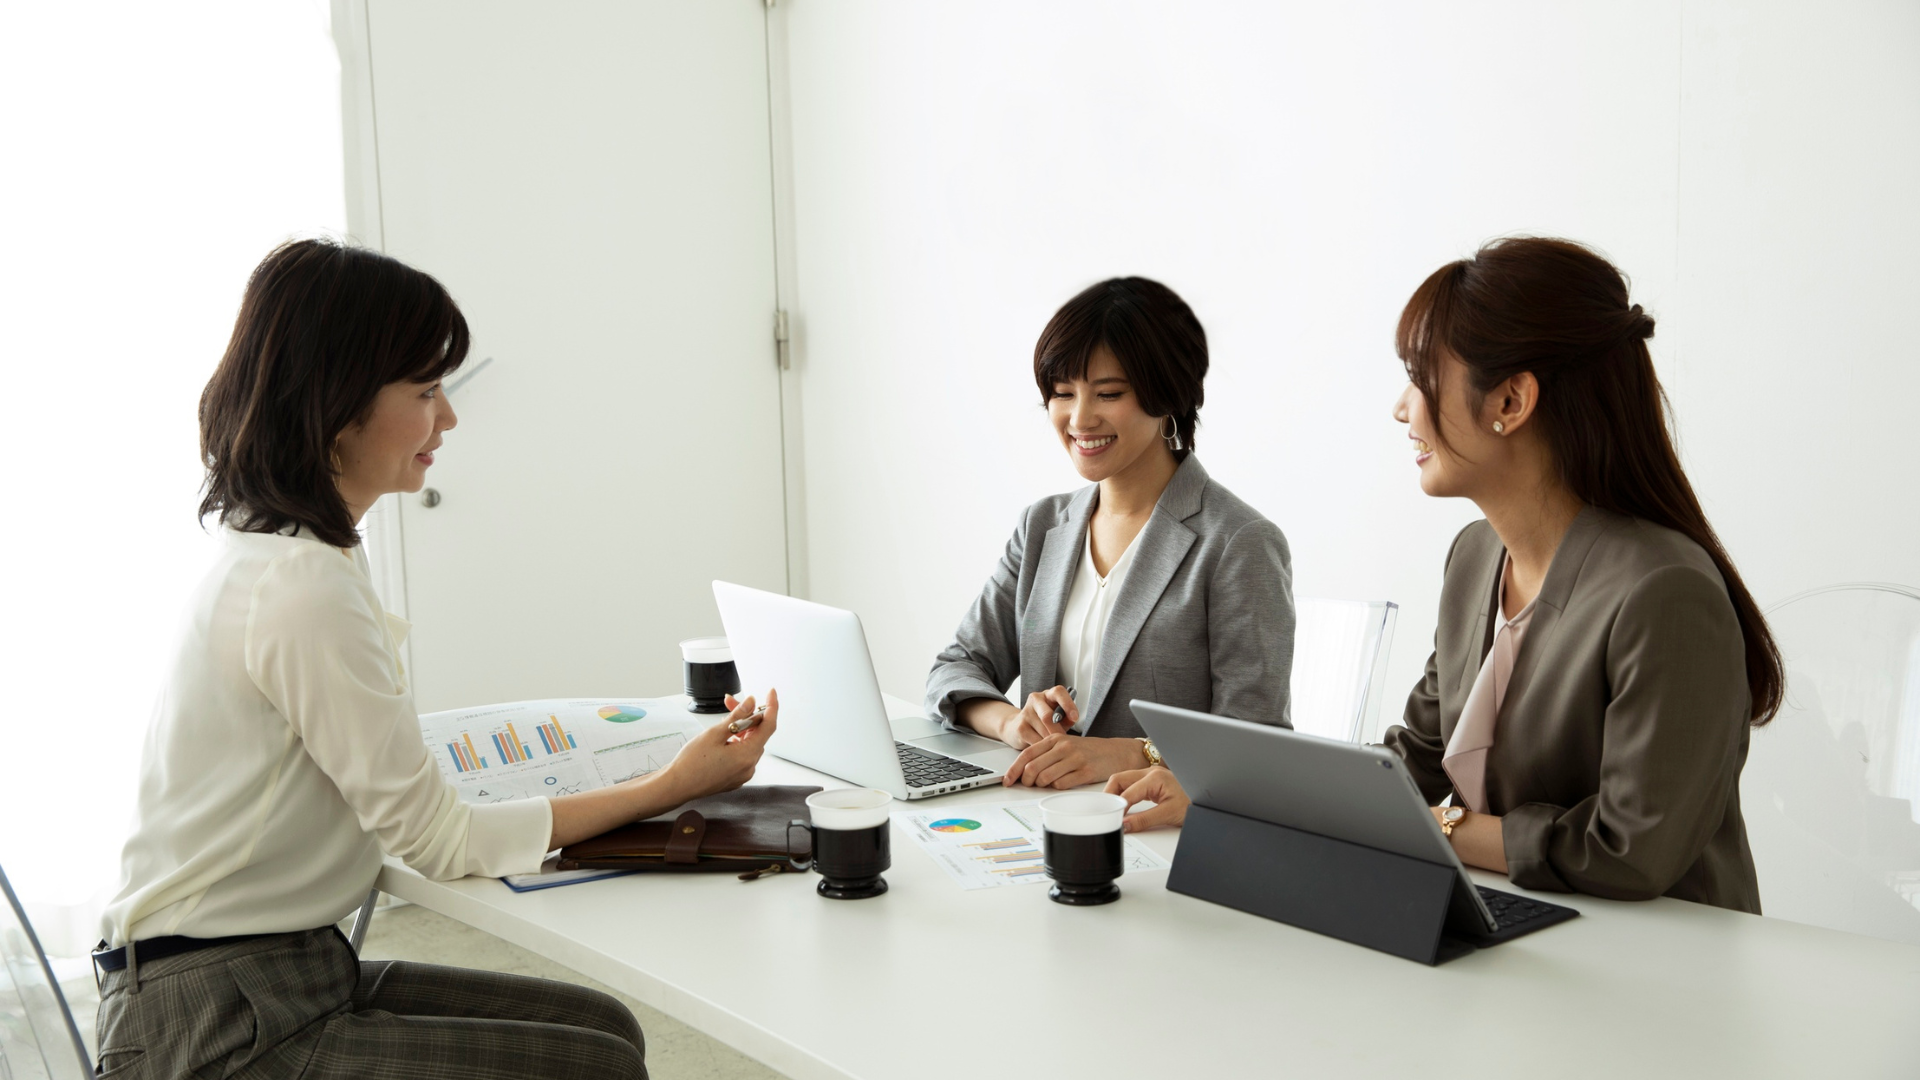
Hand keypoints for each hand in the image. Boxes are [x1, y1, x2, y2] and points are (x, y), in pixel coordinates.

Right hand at [660, 690, 778, 802]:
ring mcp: (743, 774)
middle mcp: (749, 767)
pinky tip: (723, 737)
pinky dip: (737, 743)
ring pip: (749, 744)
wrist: (677, 786)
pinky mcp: (735, 777)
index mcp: (747, 755)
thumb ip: (737, 716)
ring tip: (723, 721)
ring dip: (740, 730)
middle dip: (746, 716)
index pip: (768, 726)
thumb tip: (751, 703)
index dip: (771, 707)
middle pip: (757, 734)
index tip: (771, 694)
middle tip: (730, 702)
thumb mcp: (714, 733)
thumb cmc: (691, 763)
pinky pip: (742, 755)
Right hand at [1001, 685, 1077, 748]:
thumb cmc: (1044, 723)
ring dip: (1052, 741)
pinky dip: (1043, 747)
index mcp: (1048, 695)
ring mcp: (1026, 713)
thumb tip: (1073, 719)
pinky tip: (1046, 750)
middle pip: (1048, 716)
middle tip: (1065, 742)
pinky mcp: (1020, 728)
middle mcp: (1035, 700)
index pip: (1058, 692)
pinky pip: (1035, 740)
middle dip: (1058, 731)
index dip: (1068, 704)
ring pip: (1042, 730)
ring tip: (1057, 748)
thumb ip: (1067, 718)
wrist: (1017, 727)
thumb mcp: (1059, 718)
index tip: (1075, 717)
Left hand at [1003, 733, 1146, 788]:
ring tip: (1045, 785)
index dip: (1013, 770)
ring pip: (1045, 778)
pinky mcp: (1085, 772)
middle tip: (1028, 785)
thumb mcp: (1066, 745)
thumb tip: (1025, 771)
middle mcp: (1063, 747)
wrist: (1116, 752)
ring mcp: (1074, 759)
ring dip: (1041, 786)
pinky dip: (1057, 788)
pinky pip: (1062, 785)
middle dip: (1026, 781)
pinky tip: (1061, 784)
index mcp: (1055, 739)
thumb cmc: (1089, 750)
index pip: (1026, 755)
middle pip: (1033, 768)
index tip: (1007, 781)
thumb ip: (1047, 754)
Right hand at [1104, 766, 1188, 832]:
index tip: (1112, 820)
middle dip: (1109, 795)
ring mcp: (1150, 776)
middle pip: (1119, 780)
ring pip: (1124, 781)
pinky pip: (1131, 785)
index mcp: (1154, 778)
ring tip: (1112, 810)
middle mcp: (1150, 773)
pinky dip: (1124, 794)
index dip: (1117, 808)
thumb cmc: (1193, 802)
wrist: (1207, 799)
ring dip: (1116, 794)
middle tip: (1105, 811)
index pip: (1127, 793)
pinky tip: (1123, 805)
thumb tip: (1125, 825)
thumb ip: (1144, 820)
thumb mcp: (1168, 814)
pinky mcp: (1152, 782)